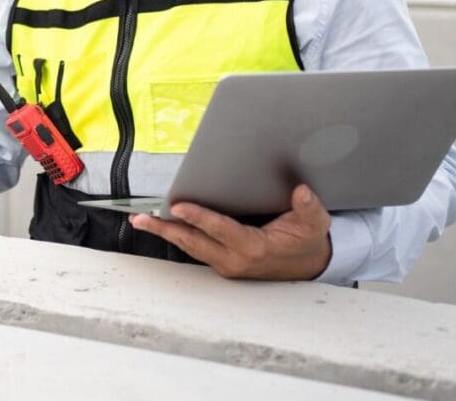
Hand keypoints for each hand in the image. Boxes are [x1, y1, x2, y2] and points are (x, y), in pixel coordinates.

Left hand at [129, 184, 331, 280]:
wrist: (310, 263)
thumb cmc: (307, 240)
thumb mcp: (315, 222)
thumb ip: (309, 207)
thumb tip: (302, 192)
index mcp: (255, 248)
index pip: (220, 230)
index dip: (199, 217)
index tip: (179, 206)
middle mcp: (235, 259)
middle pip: (194, 242)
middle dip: (166, 228)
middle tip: (140, 218)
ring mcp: (227, 264)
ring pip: (191, 247)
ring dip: (166, 233)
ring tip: (141, 220)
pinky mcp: (223, 263)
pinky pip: (196, 249)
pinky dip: (178, 236)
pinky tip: (163, 225)